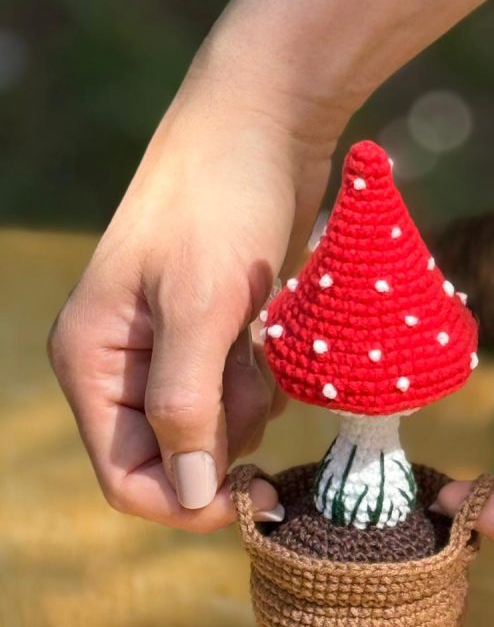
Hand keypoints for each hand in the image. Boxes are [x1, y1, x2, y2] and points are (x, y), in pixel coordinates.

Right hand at [48, 61, 341, 530]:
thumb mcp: (199, 306)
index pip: (126, 477)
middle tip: (255, 380)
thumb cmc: (221, 202)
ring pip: (213, 429)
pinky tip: (267, 331)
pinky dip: (260, 378)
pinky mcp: (211, 334)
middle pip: (174, 458)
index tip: (250, 496)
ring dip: (248, 404)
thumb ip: (186, 405)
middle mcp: (121, 365)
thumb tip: (188, 494)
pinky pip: (236, 394)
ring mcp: (168, 350)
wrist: (262, 124)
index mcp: (91, 361)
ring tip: (259, 339)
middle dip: (225, 440)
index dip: (185, 502)